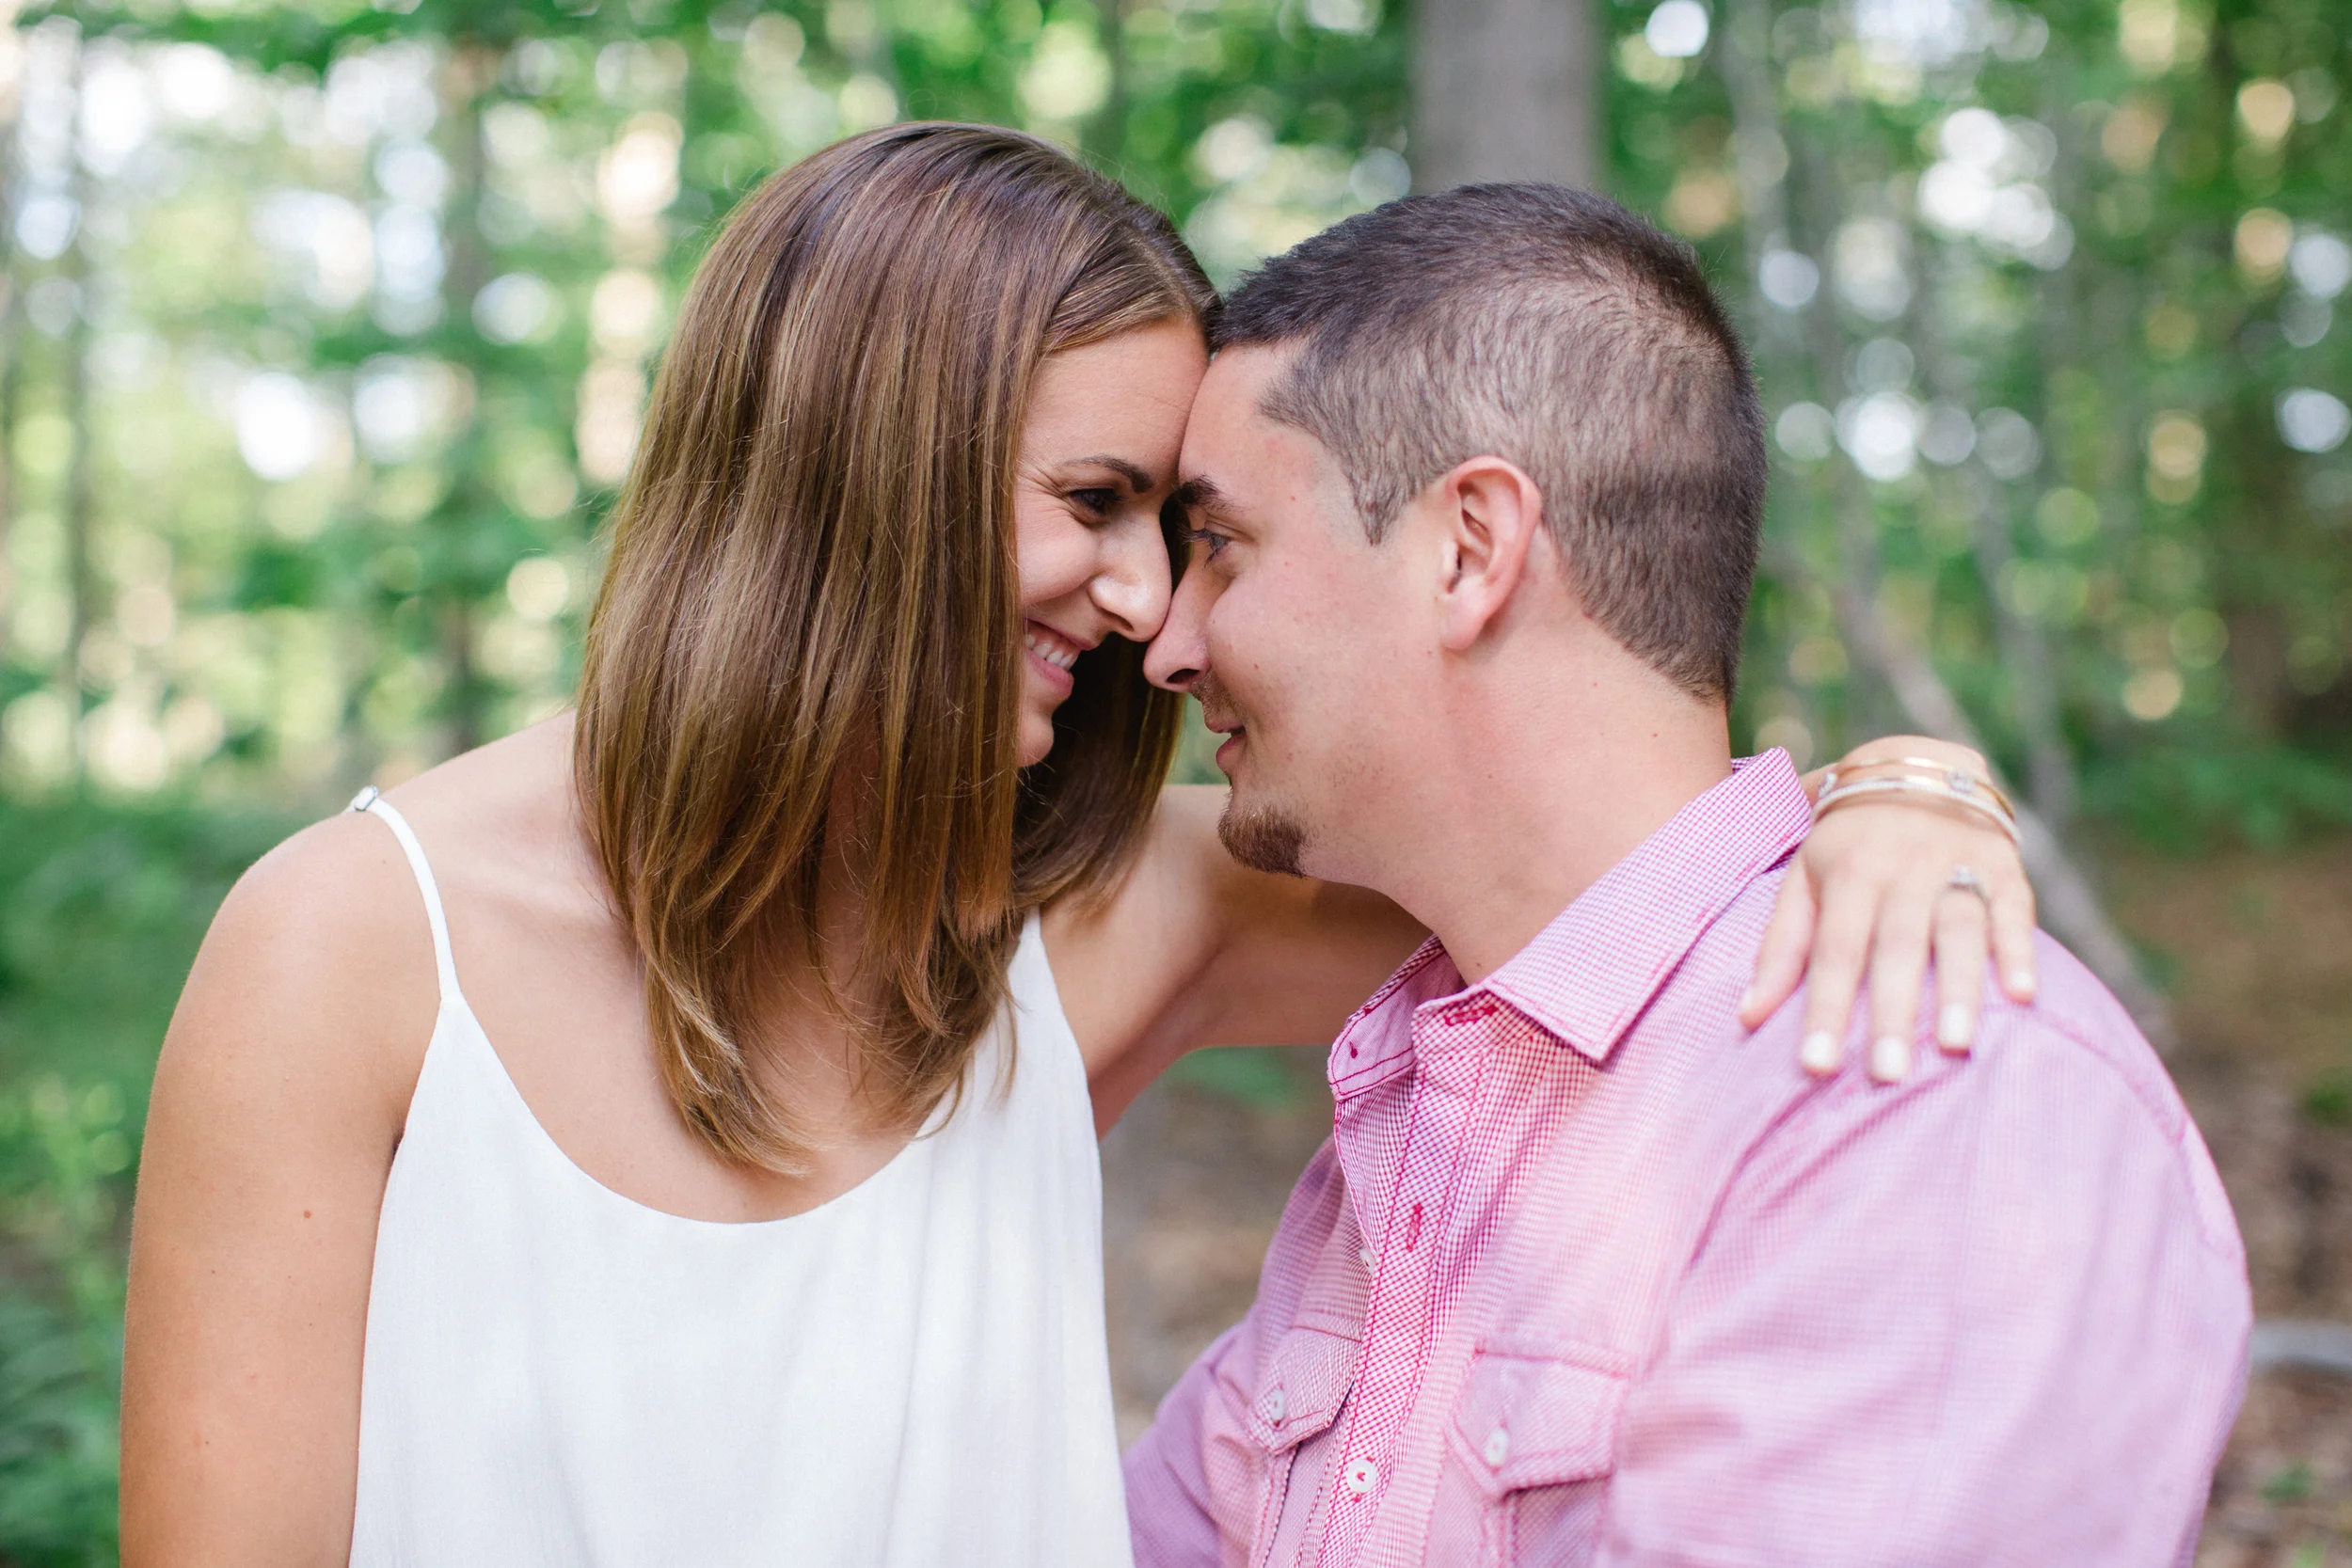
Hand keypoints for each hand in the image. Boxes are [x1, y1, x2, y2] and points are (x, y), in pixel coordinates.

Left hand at [1738, 736, 2037, 1082]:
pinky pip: (2014, 908)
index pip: (1834, 950)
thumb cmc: (1847, 843)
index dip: (1826, 1008)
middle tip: (1887, 1074)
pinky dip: (2019, 949)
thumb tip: (1747, 1018)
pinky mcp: (2004, 864)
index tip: (1817, 1066)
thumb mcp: (1804, 879)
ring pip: (1958, 929)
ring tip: (1957, 1046)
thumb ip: (1780, 947)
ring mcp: (1957, 864)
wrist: (1915, 764)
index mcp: (1848, 873)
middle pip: (1895, 947)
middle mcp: (1902, 868)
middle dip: (1893, 1012)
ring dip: (1959, 987)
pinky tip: (2022, 995)